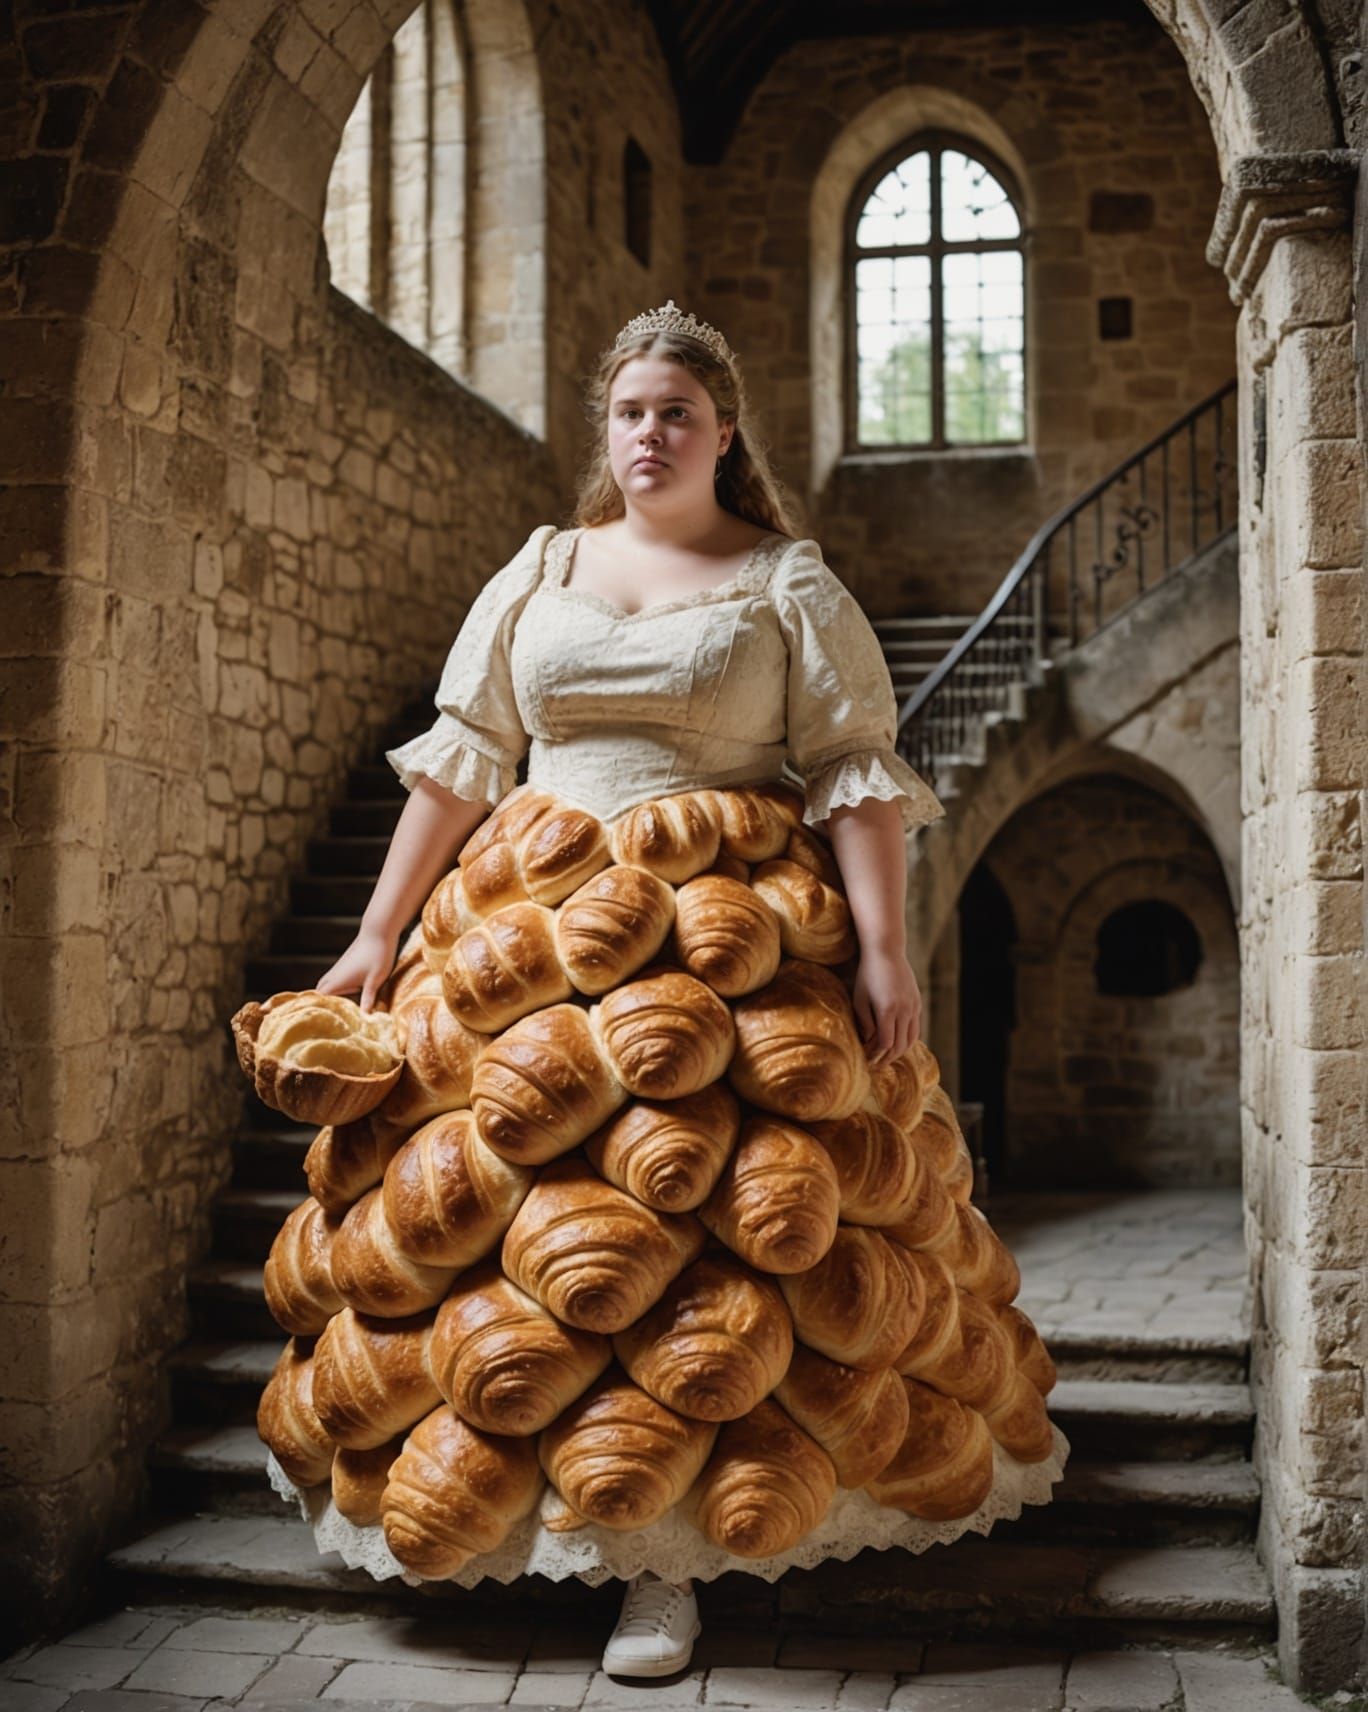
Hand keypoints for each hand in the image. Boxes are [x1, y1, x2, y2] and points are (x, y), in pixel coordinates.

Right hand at [315, 922, 400, 1012]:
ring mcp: (338, 968)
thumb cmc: (378, 955)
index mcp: (338, 981)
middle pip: (319, 992)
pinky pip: (332, 979)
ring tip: (338, 1008)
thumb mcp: (375, 980)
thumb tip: (364, 1018)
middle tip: (328, 1018)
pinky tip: (347, 994)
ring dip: (329, 995)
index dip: (318, 1009)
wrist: (378, 931)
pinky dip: (335, 988)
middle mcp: (334, 974)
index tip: (319, 1021)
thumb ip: (368, 999)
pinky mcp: (344, 964)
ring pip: (325, 984)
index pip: (319, 999)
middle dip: (322, 1004)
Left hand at [851, 945, 922, 1066]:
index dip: (877, 1056)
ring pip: (911, 1039)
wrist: (887, 951)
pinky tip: (898, 1041)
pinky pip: (915, 1027)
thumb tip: (868, 1042)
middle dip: (888, 1058)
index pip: (885, 1043)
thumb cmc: (867, 974)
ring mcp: (913, 1006)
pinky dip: (908, 1038)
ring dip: (900, 1051)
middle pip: (899, 1045)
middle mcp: (904, 1010)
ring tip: (887, 1056)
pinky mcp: (917, 1002)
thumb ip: (864, 1022)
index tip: (868, 1061)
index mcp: (887, 1010)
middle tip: (877, 1064)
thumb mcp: (859, 998)